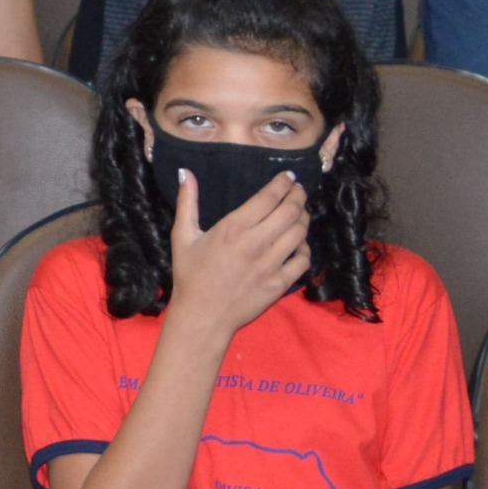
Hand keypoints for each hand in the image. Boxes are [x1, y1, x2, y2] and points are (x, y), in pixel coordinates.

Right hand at [169, 164, 310, 339]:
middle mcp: (256, 243)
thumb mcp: (182, 237)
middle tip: (299, 191)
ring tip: (300, 213)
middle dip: (298, 196)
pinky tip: (299, 244)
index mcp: (233, 228)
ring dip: (304, 218)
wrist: (203, 317)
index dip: (284, 183)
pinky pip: (303, 260)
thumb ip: (187, 202)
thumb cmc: (190, 276)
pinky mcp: (280, 284)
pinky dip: (305, 248)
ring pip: (300, 233)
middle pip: (291, 211)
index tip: (289, 177)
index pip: (269, 197)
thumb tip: (186, 172)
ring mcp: (271, 265)